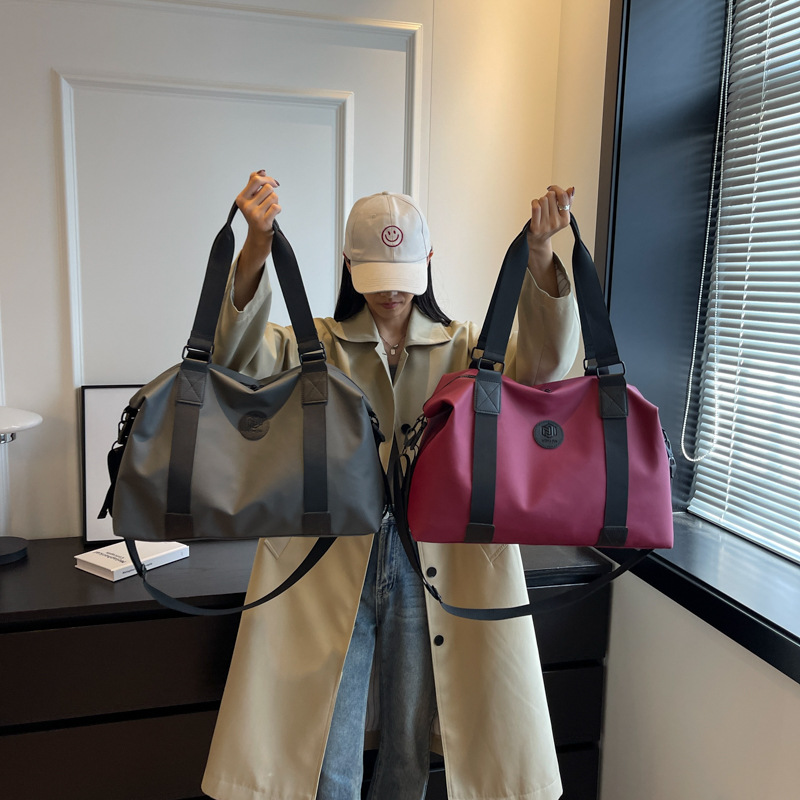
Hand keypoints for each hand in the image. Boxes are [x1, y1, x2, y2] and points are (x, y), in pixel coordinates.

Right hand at [232, 171, 280, 308]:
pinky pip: (276, 207)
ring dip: (275, 202)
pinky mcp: (263, 222)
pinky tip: (273, 216)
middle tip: (270, 202)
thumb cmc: (257, 215)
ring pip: (273, 197)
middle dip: (272, 193)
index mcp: (241, 198)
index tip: (274, 183)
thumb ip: (255, 183)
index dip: (267, 178)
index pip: (256, 179)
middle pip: (268, 187)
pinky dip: (278, 210)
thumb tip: (262, 171)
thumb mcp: (252, 199)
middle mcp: (245, 206)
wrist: (258, 237)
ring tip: (270, 210)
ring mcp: (254, 214)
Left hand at [529, 185, 574, 243]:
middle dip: (547, 196)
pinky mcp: (536, 227)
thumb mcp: (561, 214)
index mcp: (565, 219)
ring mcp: (546, 226)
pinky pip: (536, 207)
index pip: (563, 196)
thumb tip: (572, 189)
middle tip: (546, 203)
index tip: (552, 188)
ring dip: (540, 200)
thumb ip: (568, 201)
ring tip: (541, 207)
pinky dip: (534, 202)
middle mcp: (556, 223)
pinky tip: (535, 205)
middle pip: (551, 195)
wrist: (538, 240)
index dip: (557, 189)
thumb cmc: (549, 224)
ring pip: (543, 199)